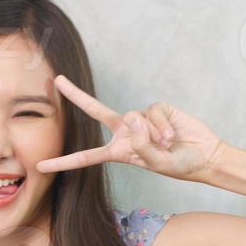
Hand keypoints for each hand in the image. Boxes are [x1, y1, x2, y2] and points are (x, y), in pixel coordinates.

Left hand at [38, 73, 226, 180]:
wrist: (204, 155)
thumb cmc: (178, 165)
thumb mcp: (158, 164)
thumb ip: (143, 148)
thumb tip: (134, 121)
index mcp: (118, 151)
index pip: (86, 157)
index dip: (64, 162)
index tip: (41, 165)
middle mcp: (125, 132)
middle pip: (95, 110)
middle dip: (76, 95)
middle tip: (56, 80)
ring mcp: (140, 119)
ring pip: (133, 118)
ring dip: (150, 134)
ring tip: (166, 144)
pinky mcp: (156, 108)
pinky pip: (151, 113)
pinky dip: (161, 126)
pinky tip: (172, 136)